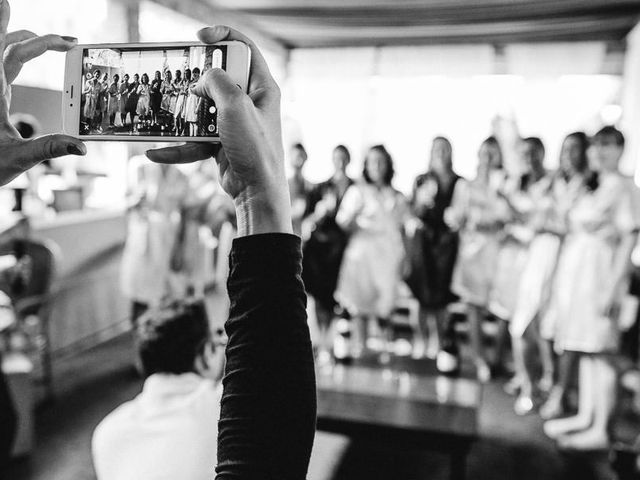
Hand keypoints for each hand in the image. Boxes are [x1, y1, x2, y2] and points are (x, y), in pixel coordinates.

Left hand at [0, 0, 85, 185]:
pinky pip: (8, 68)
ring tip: (53, 42)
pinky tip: (29, 60)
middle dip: (39, 38)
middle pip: (11, 47)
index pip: (11, 53)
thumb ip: (50, 148)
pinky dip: (22, 57)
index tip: (34, 20)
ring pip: (6, 54)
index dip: (25, 35)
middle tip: (67, 39)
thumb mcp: (19, 158)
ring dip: (28, 43)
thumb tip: (81, 145)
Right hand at [147, 26, 290, 235]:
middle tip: (178, 78)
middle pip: (217, 78)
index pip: (244, 48)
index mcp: (262, 87)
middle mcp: (249, 102)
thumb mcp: (235, 105)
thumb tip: (201, 84)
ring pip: (201, 110)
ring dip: (182, 115)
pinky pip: (194, 139)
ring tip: (160, 115)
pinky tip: (155, 153)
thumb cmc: (254, 146)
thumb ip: (216, 81)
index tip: (199, 36)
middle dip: (195, 80)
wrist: (256, 191)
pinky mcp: (221, 143)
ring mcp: (234, 124)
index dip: (223, 36)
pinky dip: (176, 148)